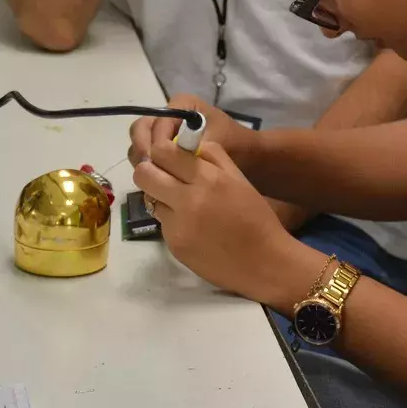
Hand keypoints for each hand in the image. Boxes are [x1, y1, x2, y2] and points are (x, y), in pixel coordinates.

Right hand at [127, 94, 247, 168]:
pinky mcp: (168, 148)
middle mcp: (170, 115)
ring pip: (142, 144)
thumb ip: (186, 146)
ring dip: (145, 161)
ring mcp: (167, 132)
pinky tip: (158, 181)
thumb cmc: (235, 144)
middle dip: (142, 151)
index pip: (154, 122)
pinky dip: (152, 167)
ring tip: (154, 178)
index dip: (151, 143)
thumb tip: (158, 154)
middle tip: (149, 171)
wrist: (250, 156)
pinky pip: (150, 155)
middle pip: (141, 131)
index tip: (154, 162)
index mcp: (181, 105)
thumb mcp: (214, 142)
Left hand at [133, 139, 325, 308]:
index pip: (163, 152)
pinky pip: (162, 223)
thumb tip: (185, 144)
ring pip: (150, 200)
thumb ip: (212, 156)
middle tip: (165, 177)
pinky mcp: (173, 246)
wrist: (264, 263)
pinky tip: (193, 227)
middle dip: (150, 171)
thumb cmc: (256, 217)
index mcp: (207, 179)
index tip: (169, 157)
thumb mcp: (239, 178)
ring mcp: (177, 226)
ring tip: (183, 204)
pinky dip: (172, 221)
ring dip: (161, 197)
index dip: (162, 152)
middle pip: (143, 174)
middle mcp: (187, 200)